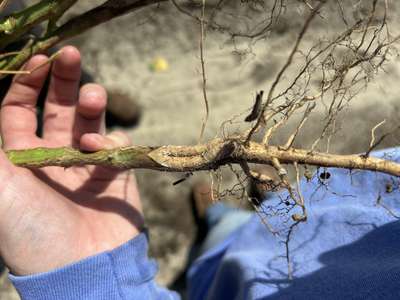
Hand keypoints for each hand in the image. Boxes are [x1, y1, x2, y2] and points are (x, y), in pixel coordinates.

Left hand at [0, 46, 143, 274]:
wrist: (80, 266)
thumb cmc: (32, 230)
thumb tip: (1, 109)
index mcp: (21, 156)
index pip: (21, 109)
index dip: (29, 82)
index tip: (41, 59)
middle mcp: (54, 155)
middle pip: (58, 107)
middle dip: (64, 79)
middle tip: (71, 53)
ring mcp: (87, 163)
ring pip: (91, 119)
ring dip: (91, 103)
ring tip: (92, 96)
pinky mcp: (116, 171)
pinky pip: (115, 142)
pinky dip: (109, 138)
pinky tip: (99, 149)